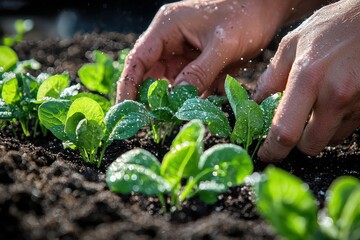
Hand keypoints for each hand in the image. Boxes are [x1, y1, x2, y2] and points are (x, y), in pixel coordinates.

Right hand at [116, 0, 300, 102]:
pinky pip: (190, 83)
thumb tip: (176, 98)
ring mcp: (184, 52)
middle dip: (154, 97)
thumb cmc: (244, 16)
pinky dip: (196, 94)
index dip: (129, 85)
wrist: (267, 9)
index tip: (125, 108)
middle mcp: (170, 40)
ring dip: (178, 98)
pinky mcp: (198, 62)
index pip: (138, 59)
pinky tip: (207, 98)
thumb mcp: (222, 45)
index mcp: (167, 27)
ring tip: (182, 113)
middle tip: (156, 120)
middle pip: (151, 74)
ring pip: (172, 82)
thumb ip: (199, 72)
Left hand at [253, 0, 359, 161]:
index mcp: (308, 78)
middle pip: (310, 145)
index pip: (285, 131)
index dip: (273, 150)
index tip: (266, 154)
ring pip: (330, 139)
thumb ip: (272, 77)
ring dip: (319, 131)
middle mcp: (335, 95)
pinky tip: (335, 99)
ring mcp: (357, 103)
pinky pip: (348, 128)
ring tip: (318, 104)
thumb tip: (254, 104)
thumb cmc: (332, 28)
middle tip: (293, 126)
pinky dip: (337, 122)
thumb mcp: (293, 44)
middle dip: (298, 142)